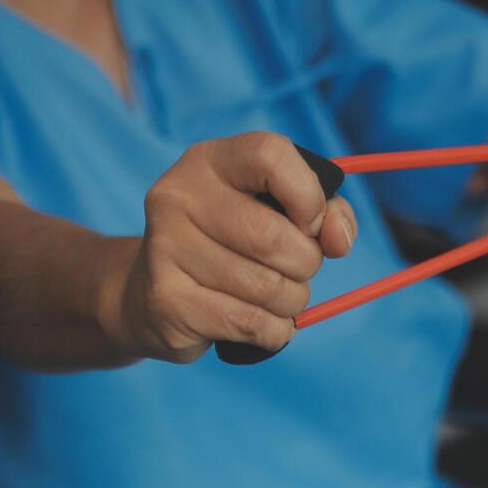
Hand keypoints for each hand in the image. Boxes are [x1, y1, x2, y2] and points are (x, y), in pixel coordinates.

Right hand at [100, 132, 356, 361]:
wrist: (148, 297)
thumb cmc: (231, 247)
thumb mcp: (279, 213)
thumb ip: (327, 214)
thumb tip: (339, 239)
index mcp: (209, 161)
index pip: (271, 155)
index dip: (308, 196)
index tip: (311, 223)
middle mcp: (179, 196)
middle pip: (275, 237)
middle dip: (306, 264)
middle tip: (295, 270)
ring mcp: (166, 248)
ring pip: (269, 288)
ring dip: (291, 302)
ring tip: (274, 298)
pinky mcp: (166, 300)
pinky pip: (252, 323)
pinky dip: (275, 331)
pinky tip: (262, 324)